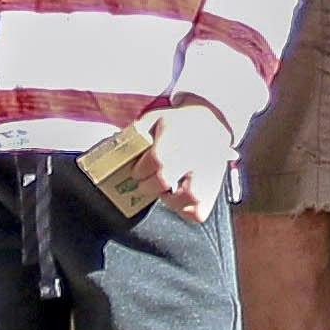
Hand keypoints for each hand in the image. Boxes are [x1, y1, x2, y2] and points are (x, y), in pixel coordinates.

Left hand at [140, 101, 235, 221]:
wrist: (211, 123)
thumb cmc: (176, 124)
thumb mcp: (156, 118)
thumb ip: (137, 133)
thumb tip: (115, 151)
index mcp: (177, 133)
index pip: (157, 158)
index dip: (141, 170)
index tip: (136, 173)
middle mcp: (195, 151)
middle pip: (167, 178)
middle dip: (148, 186)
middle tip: (144, 185)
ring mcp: (208, 170)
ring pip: (191, 196)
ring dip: (170, 200)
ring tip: (165, 193)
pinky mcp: (214, 186)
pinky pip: (200, 211)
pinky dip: (186, 211)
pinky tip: (179, 201)